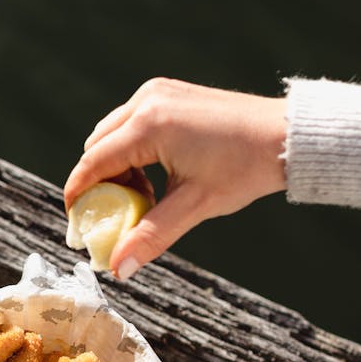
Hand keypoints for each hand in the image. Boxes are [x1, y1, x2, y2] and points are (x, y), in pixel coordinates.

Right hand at [64, 78, 288, 277]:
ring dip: (116, 166)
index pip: (93, 162)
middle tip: (114, 214)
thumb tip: (118, 269)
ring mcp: (157, 92)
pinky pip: (131, 122)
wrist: (285, 136)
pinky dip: (131, 149)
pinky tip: (154, 174)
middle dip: (100, 182)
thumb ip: (151, 236)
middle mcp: (147, 101)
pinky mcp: (167, 92)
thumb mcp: (195, 206)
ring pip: (112, 133)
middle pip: (97, 146)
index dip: (78, 194)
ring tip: (143, 196)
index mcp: (149, 126)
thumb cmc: (245, 168)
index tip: (75, 222)